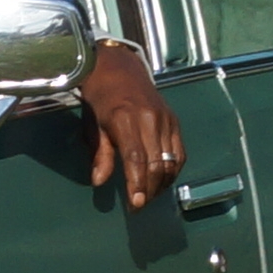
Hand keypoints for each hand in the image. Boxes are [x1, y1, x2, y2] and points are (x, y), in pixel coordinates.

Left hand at [79, 39, 185, 208]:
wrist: (117, 67)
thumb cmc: (100, 97)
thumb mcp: (93, 125)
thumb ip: (100, 155)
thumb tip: (99, 182)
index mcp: (125, 118)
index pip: (136, 159)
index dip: (137, 184)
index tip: (136, 204)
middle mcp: (149, 119)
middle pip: (157, 163)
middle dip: (149, 189)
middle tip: (139, 205)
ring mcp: (165, 119)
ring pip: (171, 161)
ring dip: (162, 184)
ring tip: (148, 196)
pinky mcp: (174, 120)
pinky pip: (179, 152)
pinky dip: (173, 170)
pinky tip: (162, 181)